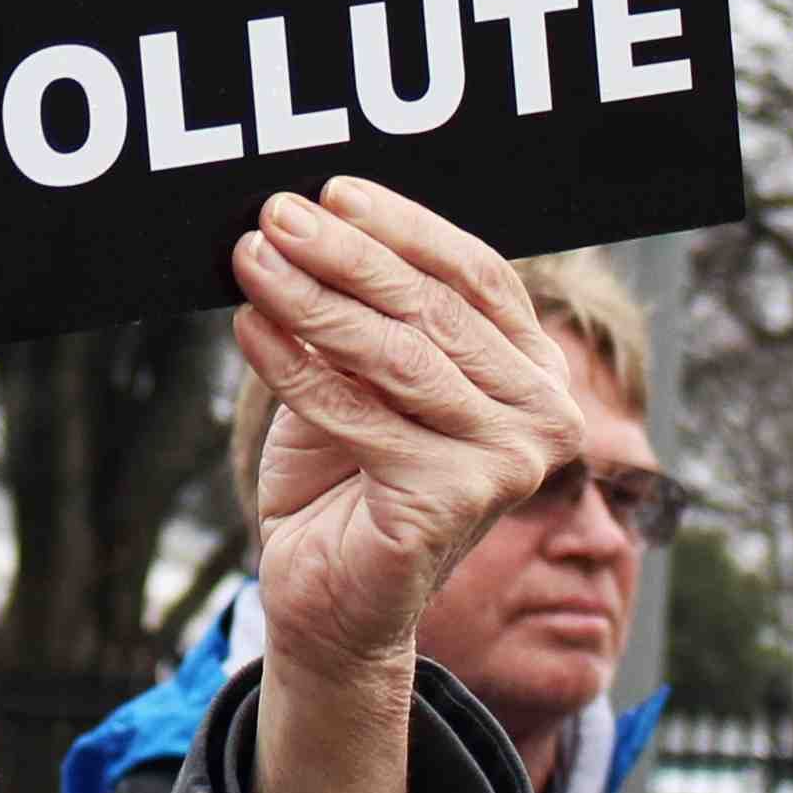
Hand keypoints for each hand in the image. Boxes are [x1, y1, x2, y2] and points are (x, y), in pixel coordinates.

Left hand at [228, 178, 580, 792]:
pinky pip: (360, 416)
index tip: (332, 191)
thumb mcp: (357, 374)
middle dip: (346, 255)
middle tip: (275, 216)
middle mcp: (543, 415)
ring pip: (398, 356)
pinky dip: (296, 368)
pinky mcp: (456, 501)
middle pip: (433, 309)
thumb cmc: (342, 479)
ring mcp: (508, 462)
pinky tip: (249, 328)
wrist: (326, 600)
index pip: (476, 275)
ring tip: (251, 259)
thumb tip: (304, 220)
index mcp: (533, 371)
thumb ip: (359, 309)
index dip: (404, 227)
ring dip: (313, 299)